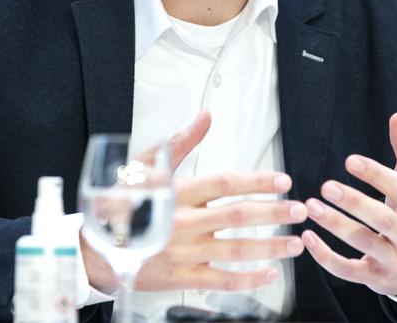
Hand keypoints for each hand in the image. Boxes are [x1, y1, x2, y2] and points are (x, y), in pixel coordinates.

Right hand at [80, 111, 307, 293]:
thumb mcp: (146, 167)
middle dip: (274, 212)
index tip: (283, 181)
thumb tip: (206, 115)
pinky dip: (249, 279)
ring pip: (236, 249)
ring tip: (294, 243)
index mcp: (177, 192)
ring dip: (270, 247)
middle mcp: (183, 222)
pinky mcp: (182, 277)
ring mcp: (184, 252)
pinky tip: (269, 274)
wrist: (97, 248)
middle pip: (238, 215)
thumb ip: (180, 142)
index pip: (225, 183)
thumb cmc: (123, 203)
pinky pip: (222, 280)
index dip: (258, 181)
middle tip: (299, 210)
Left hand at [302, 113, 396, 298]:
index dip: (376, 175)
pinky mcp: (375, 278)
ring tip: (310, 206)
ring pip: (364, 243)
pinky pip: (349, 270)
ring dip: (335, 225)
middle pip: (382, 219)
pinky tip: (307, 237)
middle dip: (354, 202)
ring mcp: (393, 260)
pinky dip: (326, 256)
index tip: (350, 161)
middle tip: (326, 186)